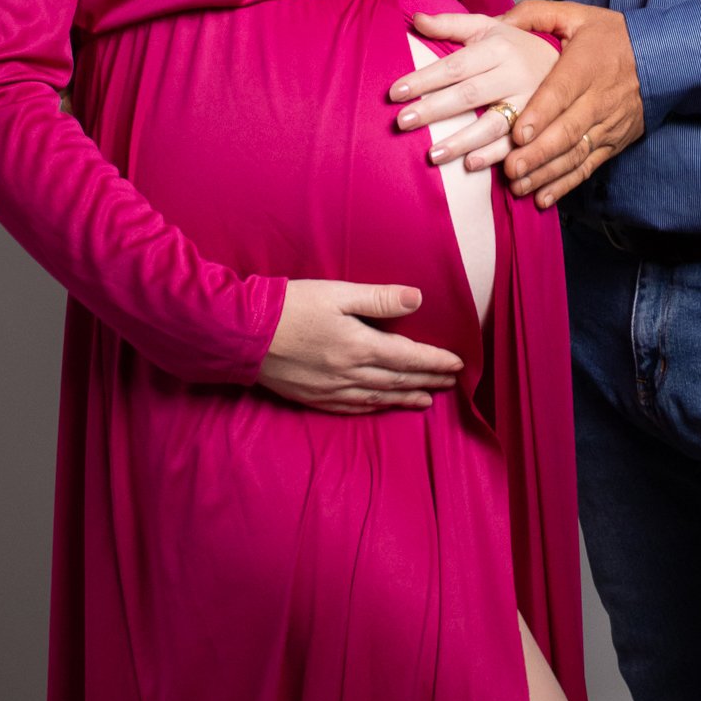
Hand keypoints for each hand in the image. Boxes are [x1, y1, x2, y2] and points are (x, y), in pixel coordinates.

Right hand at [258, 280, 463, 414]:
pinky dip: (374, 408)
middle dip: (428, 381)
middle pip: (398, 381)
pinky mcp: (313, 397)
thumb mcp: (337, 292)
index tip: (457, 364)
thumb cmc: (291, 306)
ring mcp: (331, 389)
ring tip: (427, 400)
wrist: (242, 333)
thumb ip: (378, 298)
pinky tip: (382, 406)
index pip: (409, 357)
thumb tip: (417, 298)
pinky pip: (352, 407)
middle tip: (450, 383)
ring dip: (406, 398)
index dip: (435, 361)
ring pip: (379, 398)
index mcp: (359, 345)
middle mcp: (349, 373)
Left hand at [388, 12, 559, 170]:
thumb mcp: (486, 27)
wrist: (567, 61)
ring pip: (492, 124)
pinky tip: (470, 164)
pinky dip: (494, 156)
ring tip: (432, 155)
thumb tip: (415, 19)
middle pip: (469, 94)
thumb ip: (450, 24)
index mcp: (499, 48)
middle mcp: (515, 74)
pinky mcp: (539, 126)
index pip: (455, 65)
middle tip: (402, 122)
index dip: (424, 79)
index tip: (395, 92)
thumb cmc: (515, 45)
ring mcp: (529, 103)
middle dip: (434, 109)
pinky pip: (515, 144)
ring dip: (461, 141)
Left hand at [499, 0, 644, 208]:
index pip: (562, 92)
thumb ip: (534, 15)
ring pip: (575, 154)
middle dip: (538, 154)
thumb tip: (497, 21)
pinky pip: (588, 167)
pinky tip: (542, 198)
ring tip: (518, 186)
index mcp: (586, 66)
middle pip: (567, 131)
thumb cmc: (612, 35)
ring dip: (546, 174)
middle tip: (510, 169)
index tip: (518, 134)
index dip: (540, 115)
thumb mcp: (576, 15)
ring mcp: (607, 124)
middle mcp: (599, 99)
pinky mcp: (613, 142)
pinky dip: (565, 185)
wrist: (663, 57)